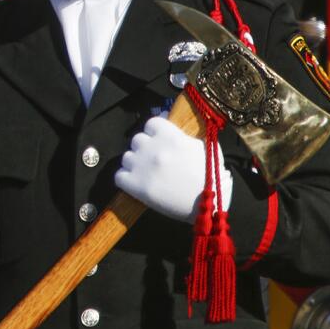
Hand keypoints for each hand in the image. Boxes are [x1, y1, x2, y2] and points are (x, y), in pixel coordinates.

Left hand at [114, 115, 232, 222]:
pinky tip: (136, 183)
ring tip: (145, 173)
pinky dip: (126, 179)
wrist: (209, 205)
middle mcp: (154, 148)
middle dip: (144, 148)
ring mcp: (142, 166)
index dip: (154, 132)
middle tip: (153, 159)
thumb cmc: (211, 177)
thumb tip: (168, 125)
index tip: (157, 140)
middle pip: (137, 139)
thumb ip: (184, 136)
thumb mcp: (204, 148)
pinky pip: (119, 176)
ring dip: (135, 163)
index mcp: (171, 136)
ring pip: (127, 157)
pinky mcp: (135, 185)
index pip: (151, 123)